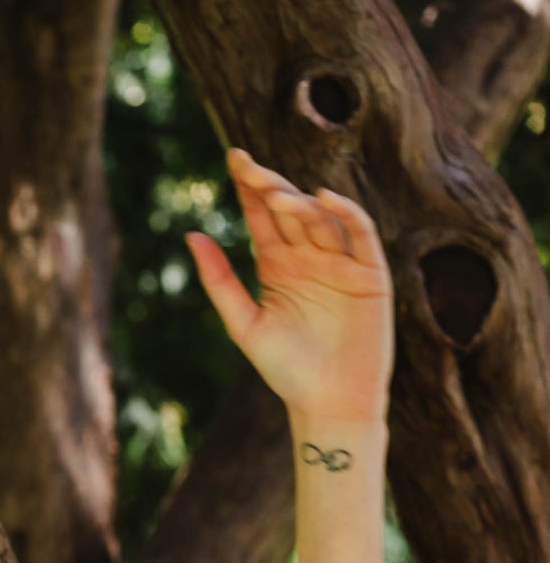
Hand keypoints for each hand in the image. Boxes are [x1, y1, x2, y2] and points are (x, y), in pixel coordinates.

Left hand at [186, 148, 393, 424]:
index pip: (262, 217)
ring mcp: (341, 263)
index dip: (249, 188)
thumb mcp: (244, 324)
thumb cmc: (285, 370)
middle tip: (247, 166)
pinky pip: (360, 234)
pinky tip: (324, 200)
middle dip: (269, 185)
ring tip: (274, 195)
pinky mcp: (370, 274)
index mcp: (277, 266)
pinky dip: (346, 214)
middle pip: (289, 209)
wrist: (329, 403)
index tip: (233, 159)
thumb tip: (192, 235)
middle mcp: (309, 258)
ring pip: (320, 218)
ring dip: (299, 203)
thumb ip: (219, 281)